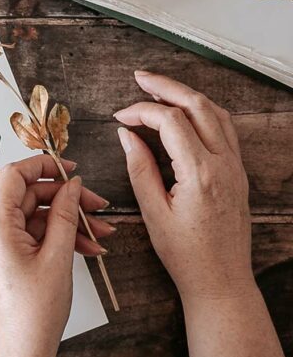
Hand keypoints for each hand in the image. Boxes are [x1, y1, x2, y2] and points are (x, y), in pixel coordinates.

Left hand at [0, 154, 112, 356]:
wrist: (22, 349)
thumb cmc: (35, 310)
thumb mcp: (57, 256)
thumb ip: (64, 214)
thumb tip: (71, 186)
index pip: (13, 176)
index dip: (43, 166)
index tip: (72, 169)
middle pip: (30, 197)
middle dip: (67, 200)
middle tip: (100, 208)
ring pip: (37, 218)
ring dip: (70, 222)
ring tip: (103, 234)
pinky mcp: (8, 258)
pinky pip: (34, 237)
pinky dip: (60, 238)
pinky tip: (89, 248)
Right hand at [114, 71, 253, 302]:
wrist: (220, 279)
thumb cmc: (186, 254)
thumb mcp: (153, 212)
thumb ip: (140, 169)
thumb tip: (128, 136)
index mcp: (200, 173)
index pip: (170, 122)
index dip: (141, 111)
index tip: (119, 116)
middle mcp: (223, 163)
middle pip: (197, 106)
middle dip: (166, 87)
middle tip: (140, 78)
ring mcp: (235, 166)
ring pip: (215, 112)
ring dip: (186, 96)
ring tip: (160, 89)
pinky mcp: (237, 172)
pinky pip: (223, 129)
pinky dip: (202, 112)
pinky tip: (185, 113)